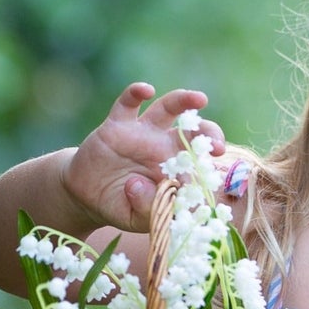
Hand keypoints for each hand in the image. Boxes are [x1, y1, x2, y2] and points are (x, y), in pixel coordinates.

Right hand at [60, 85, 225, 232]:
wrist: (88, 196)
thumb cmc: (121, 206)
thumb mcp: (135, 218)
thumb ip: (146, 209)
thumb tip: (139, 187)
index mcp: (175, 172)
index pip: (199, 167)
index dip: (211, 170)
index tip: (220, 178)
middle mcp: (164, 148)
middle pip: (192, 133)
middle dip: (209, 134)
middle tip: (217, 145)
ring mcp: (142, 134)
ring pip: (167, 109)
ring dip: (184, 101)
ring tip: (199, 98)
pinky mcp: (117, 125)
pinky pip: (127, 104)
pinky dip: (135, 93)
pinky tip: (145, 90)